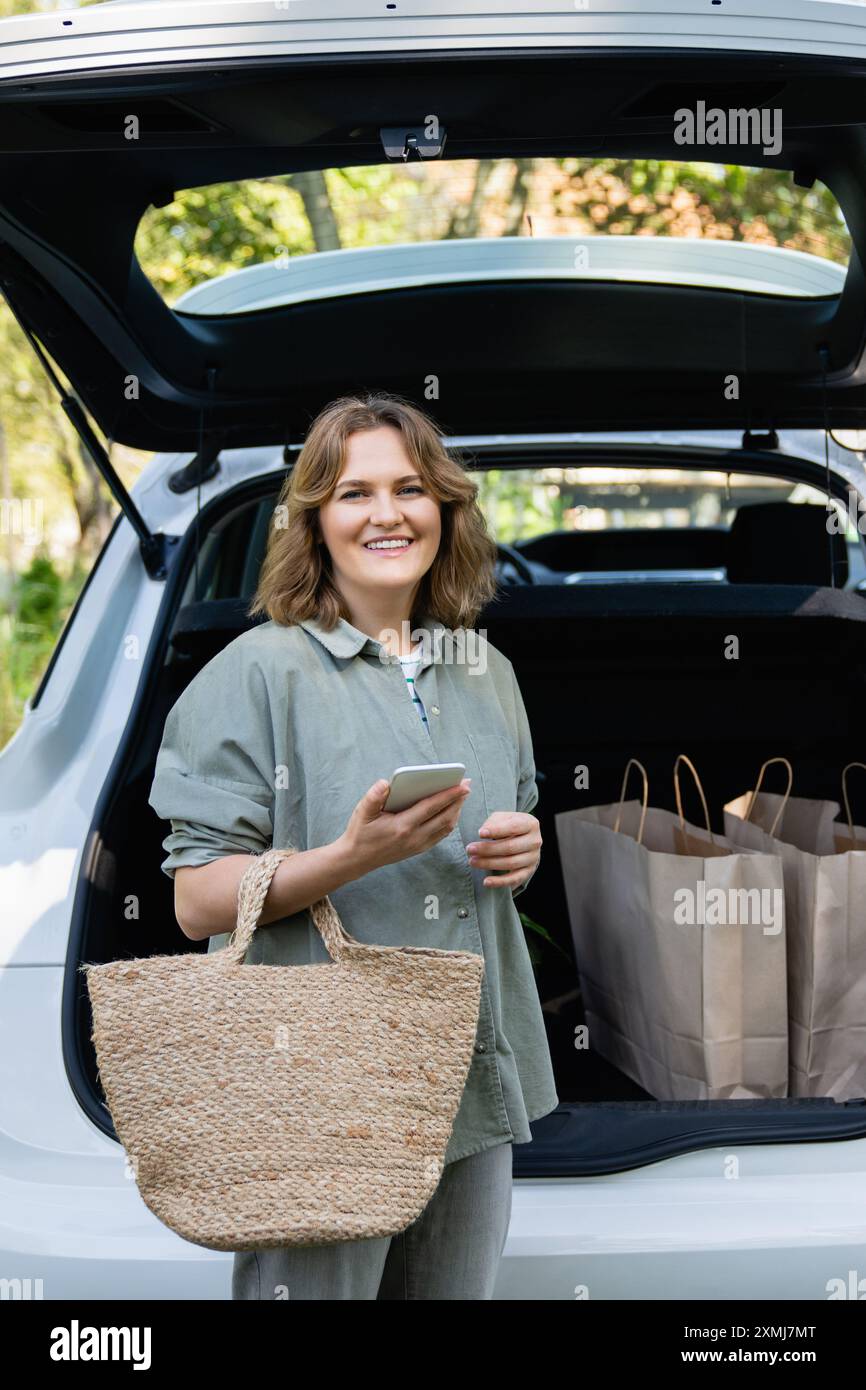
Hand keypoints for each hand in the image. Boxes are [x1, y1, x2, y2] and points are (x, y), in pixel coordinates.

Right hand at [338, 776, 471, 876]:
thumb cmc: (360, 832)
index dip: (449, 795)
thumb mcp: (362, 812)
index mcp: (402, 826)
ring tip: (461, 795)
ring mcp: (418, 845)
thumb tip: (386, 782)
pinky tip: (451, 810)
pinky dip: (450, 821)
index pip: (431, 807)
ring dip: (456, 811)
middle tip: (467, 784)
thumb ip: (373, 797)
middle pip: (445, 817)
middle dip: (458, 800)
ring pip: (446, 828)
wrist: (357, 859)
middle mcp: (414, 837)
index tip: (462, 785)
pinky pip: (441, 834)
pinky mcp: (419, 849)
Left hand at [466, 811, 541, 888]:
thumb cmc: (508, 825)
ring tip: (472, 861)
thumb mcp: (502, 817)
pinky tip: (486, 882)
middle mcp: (535, 841)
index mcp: (530, 824)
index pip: (513, 827)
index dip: (496, 830)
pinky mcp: (528, 871)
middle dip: (487, 849)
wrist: (522, 837)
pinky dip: (500, 882)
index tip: (480, 833)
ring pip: (510, 863)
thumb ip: (494, 822)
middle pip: (510, 847)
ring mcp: (533, 858)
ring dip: (489, 864)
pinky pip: (514, 879)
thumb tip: (484, 833)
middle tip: (470, 849)